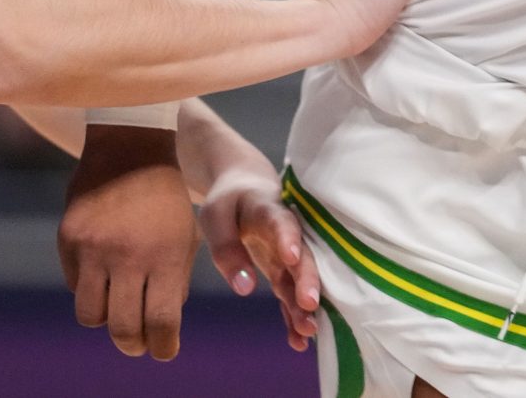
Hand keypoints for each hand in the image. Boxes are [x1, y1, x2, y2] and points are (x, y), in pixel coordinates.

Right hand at [59, 127, 200, 359]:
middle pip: (123, 329)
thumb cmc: (165, 198)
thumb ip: (176, 280)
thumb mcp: (185, 235)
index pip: (161, 322)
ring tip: (118, 310)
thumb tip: (162, 326)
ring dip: (106, 319)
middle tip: (138, 344)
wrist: (130, 147)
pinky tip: (103, 270)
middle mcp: (128, 255)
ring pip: (91, 315)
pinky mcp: (68, 240)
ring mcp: (94, 248)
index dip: (163, 346)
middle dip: (133, 345)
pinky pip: (76, 284)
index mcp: (166, 254)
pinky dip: (90, 287)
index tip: (164, 351)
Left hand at [201, 162, 321, 351]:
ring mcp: (288, 254)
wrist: (245, 186)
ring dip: (304, 305)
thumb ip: (227, 251)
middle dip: (306, 280)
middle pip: (301, 255)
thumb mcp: (215, 218)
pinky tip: (297, 340)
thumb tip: (245, 289)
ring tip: (308, 332)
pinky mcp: (284, 270)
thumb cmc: (228, 201)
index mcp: (268, 210)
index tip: (291, 257)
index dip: (287, 239)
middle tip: (310, 304)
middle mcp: (287, 234)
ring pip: (299, 279)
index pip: (280, 223)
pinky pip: (290, 293)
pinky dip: (293, 315)